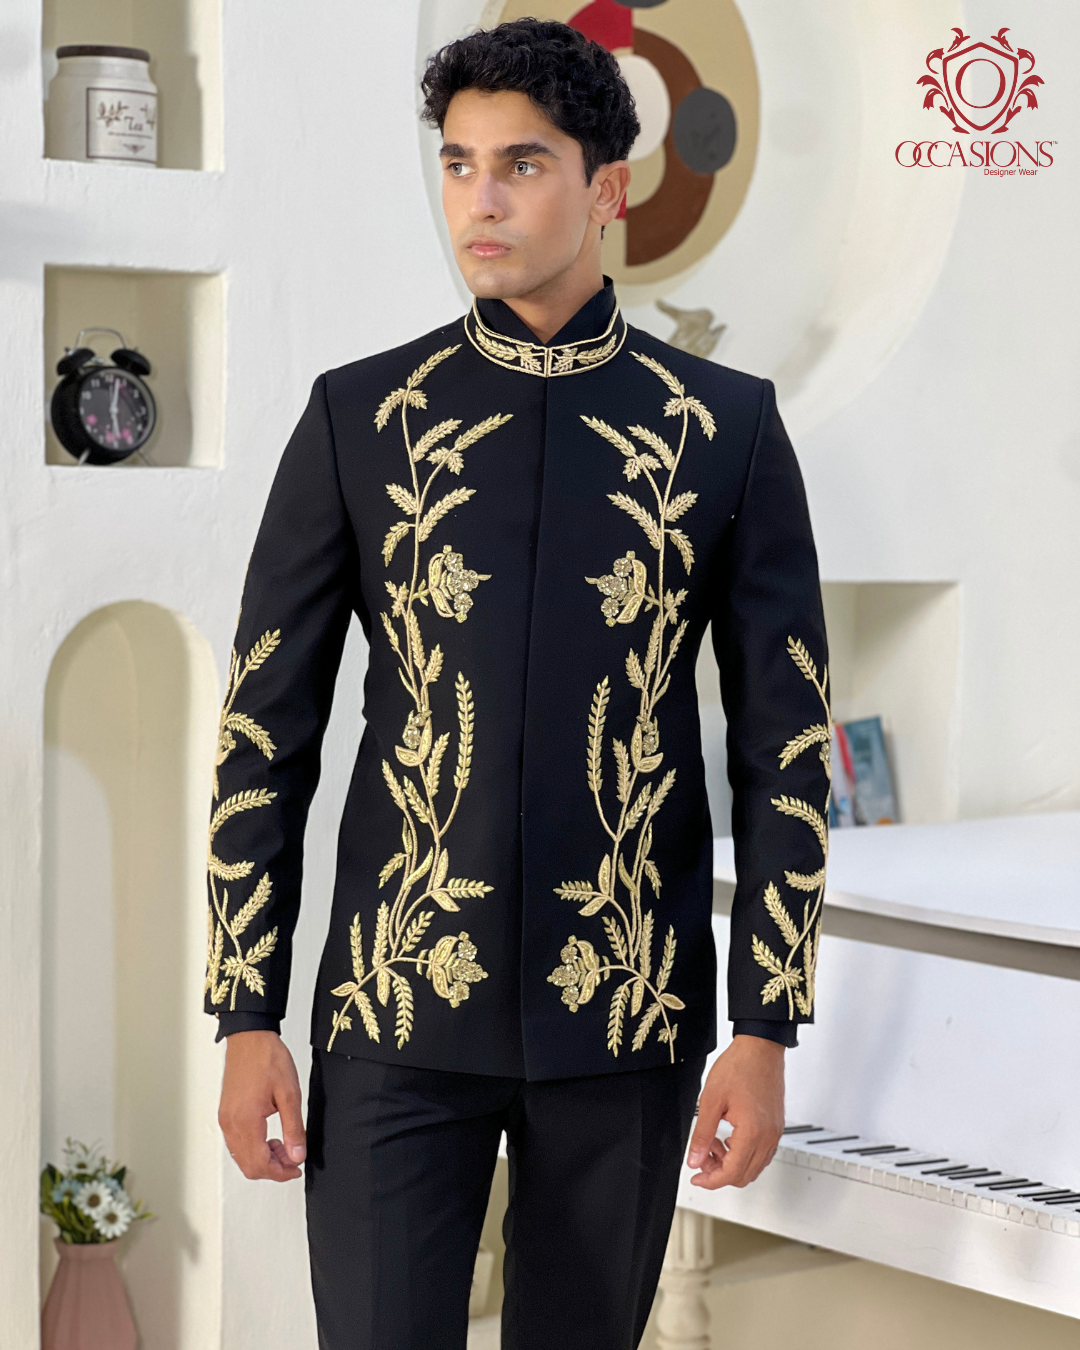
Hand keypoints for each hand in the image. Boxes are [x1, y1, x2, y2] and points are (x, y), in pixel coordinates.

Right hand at [218, 1030, 305, 1180]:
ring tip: (284, 1144)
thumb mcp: (289, 1093)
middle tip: (293, 1156)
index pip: (259, 1165)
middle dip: (273, 1168)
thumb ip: (293, 1128)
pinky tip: (269, 1136)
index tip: (296, 1168)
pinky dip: (253, 1148)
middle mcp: (230, 1124)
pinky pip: (237, 1143)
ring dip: (263, 1158)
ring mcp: (226, 1119)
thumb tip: (297, 1155)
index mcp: (245, 1121)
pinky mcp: (226, 1113)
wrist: (249, 1037)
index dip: (280, 1173)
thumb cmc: (267, 1058)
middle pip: (248, 1166)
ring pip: (241, 1156)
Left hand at [686, 1034, 784, 1189]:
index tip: (696, 1177)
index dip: (711, 1180)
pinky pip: (762, 1153)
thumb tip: (694, 1160)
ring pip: (754, 1167)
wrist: (760, 1047)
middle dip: (719, 1172)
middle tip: (702, 1157)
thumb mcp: (710, 1100)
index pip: (732, 1173)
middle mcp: (768, 1137)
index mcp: (752, 1133)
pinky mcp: (776, 1126)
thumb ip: (702, 1134)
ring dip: (732, 1163)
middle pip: (744, 1175)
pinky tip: (729, 1137)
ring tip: (713, 1143)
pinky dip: (744, 1154)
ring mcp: (775, 1132)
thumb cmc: (739, 1067)